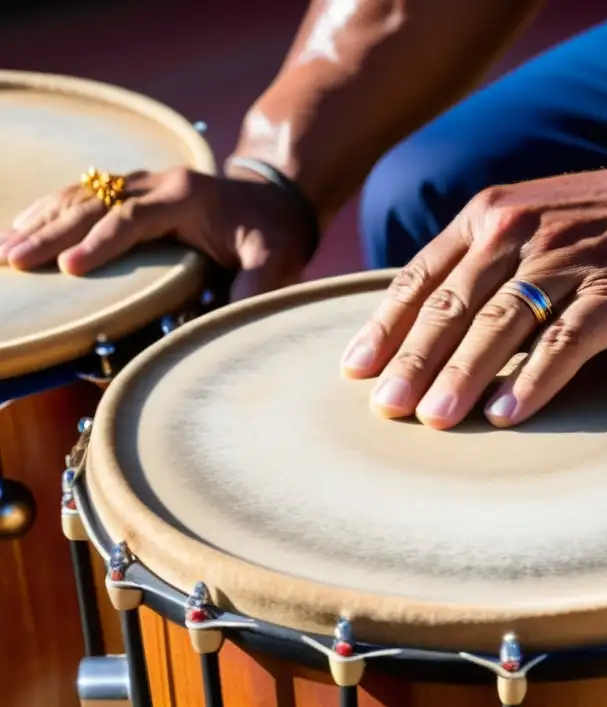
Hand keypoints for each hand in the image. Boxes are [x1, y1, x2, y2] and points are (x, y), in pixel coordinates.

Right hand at [0, 165, 314, 299]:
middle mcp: (160, 183)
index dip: (101, 242)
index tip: (69, 268)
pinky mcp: (134, 191)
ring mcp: (144, 183)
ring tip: (3, 246)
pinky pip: (84, 194)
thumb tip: (223, 324)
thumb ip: (253, 290)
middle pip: (96, 202)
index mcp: (188, 197)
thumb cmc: (274, 237)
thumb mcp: (276, 263)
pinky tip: (21, 225)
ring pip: (82, 194)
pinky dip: (50, 210)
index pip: (134, 218)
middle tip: (14, 260)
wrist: (279, 202)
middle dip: (53, 232)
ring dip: (41, 219)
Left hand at [340, 147, 606, 429]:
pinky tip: (508, 415)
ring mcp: (568, 262)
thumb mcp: (534, 220)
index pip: (423, 277)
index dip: (386, 327)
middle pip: (452, 305)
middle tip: (386, 411)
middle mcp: (519, 234)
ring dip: (462, 375)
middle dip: (412, 361)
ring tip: (434, 421)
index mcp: (491, 218)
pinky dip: (534, 379)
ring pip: (500, 324)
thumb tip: (435, 323)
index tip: (356, 372)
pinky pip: (565, 341)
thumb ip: (486, 260)